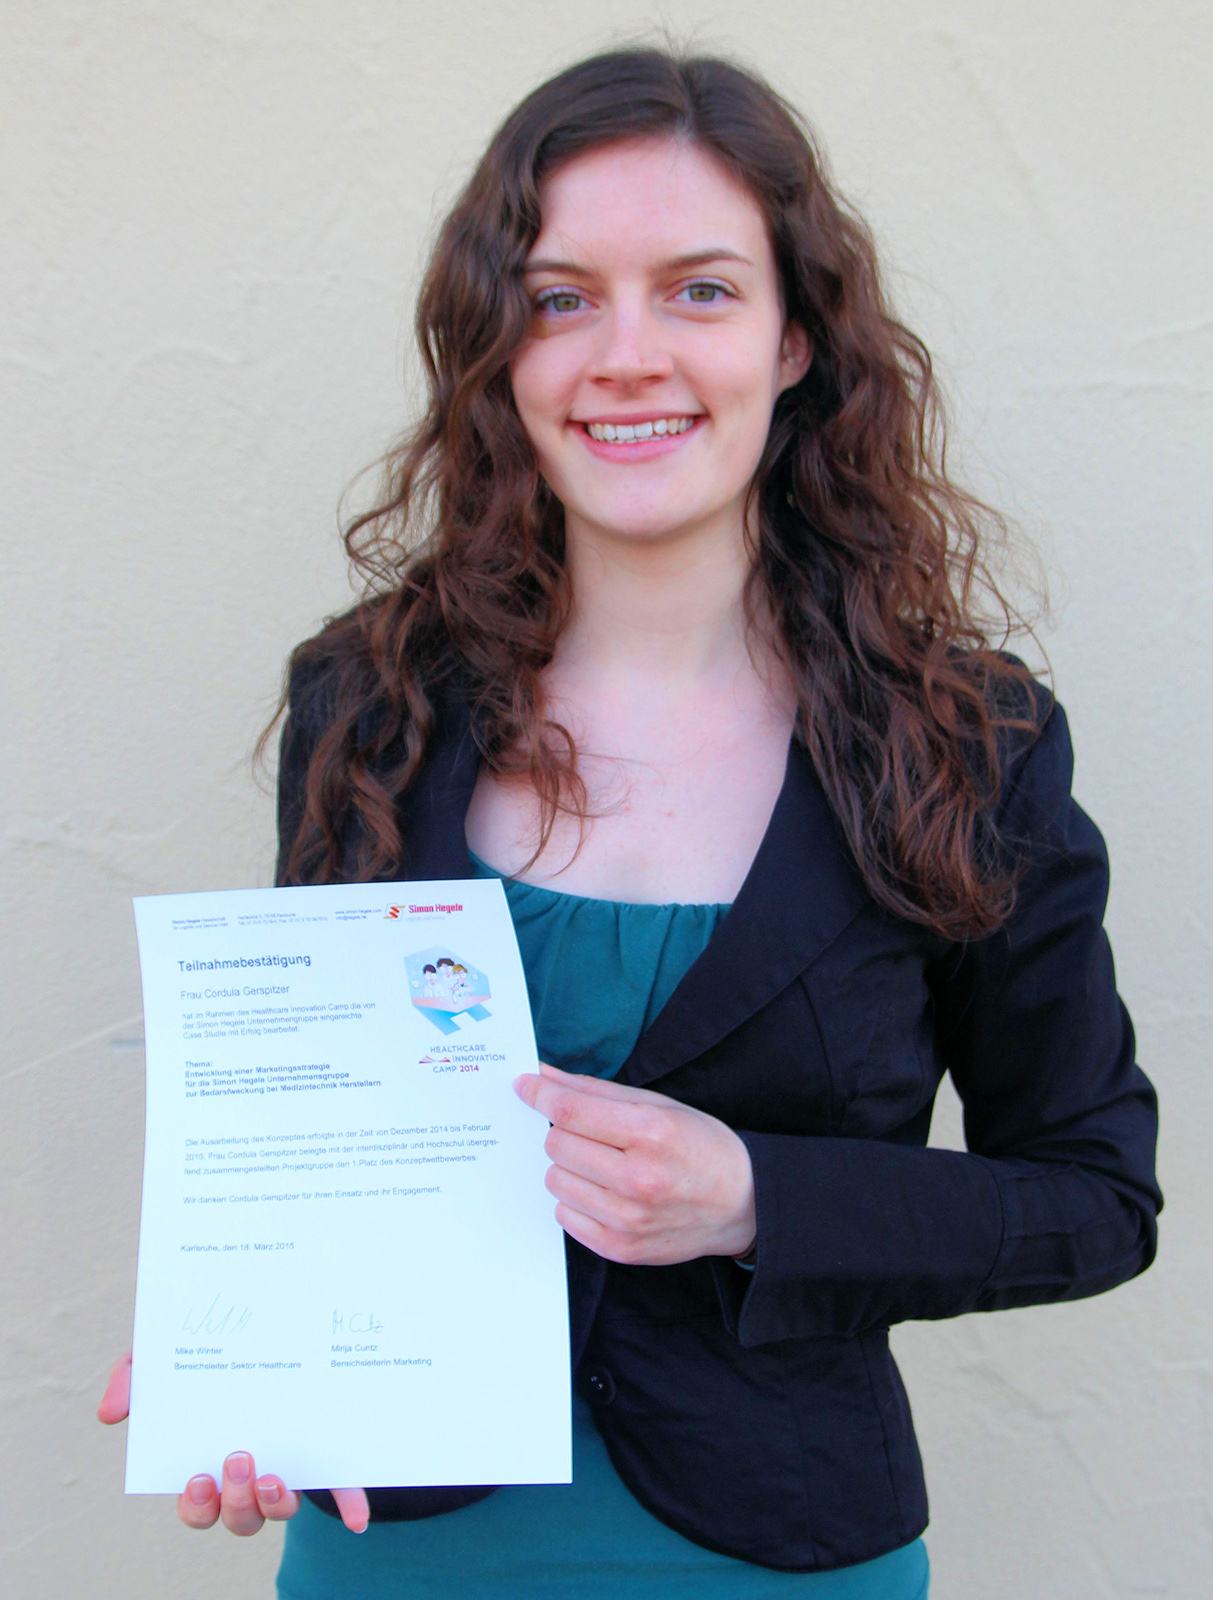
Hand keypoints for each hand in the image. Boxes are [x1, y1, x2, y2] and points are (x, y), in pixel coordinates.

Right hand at [97, 1350, 369, 1533]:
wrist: (268, 1316)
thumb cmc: (207, 1350)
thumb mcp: (165, 1355)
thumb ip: (133, 1377)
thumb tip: (110, 1415)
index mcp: (209, 1460)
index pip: (198, 1504)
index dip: (197, 1504)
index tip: (196, 1477)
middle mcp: (249, 1473)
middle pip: (239, 1515)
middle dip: (236, 1499)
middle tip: (237, 1459)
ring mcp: (289, 1465)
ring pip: (281, 1508)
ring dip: (276, 1502)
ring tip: (275, 1474)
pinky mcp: (327, 1453)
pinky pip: (340, 1488)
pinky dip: (350, 1507)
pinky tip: (357, 1519)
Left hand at [513, 1062, 755, 1264]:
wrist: (742, 1204)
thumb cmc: (700, 1146)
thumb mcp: (659, 1105)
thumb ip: (598, 1091)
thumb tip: (545, 1075)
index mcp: (651, 1132)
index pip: (571, 1110)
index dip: (539, 1093)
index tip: (523, 1084)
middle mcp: (638, 1178)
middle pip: (557, 1144)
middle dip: (561, 1131)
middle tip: (587, 1132)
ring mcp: (628, 1219)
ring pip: (555, 1181)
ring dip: (568, 1167)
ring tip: (599, 1164)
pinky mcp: (621, 1248)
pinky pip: (565, 1217)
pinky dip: (575, 1199)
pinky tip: (603, 1192)